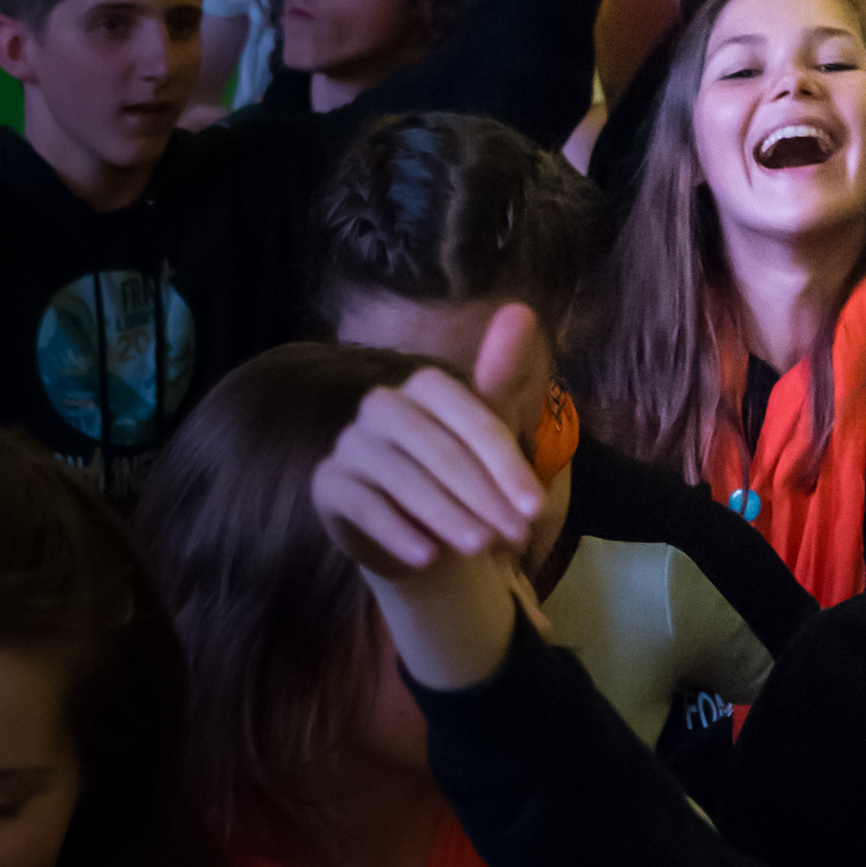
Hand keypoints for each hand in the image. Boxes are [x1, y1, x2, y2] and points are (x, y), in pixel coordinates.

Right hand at [313, 305, 547, 578]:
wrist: (429, 544)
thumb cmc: (472, 485)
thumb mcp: (499, 443)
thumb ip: (506, 381)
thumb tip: (520, 308)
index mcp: (429, 386)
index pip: (472, 420)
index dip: (507, 465)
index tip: (536, 508)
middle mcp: (383, 405)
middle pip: (439, 450)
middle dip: (482, 497)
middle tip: (515, 536)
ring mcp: (352, 442)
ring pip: (402, 478)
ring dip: (446, 516)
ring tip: (480, 548)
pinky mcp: (329, 483)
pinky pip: (363, 505)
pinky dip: (397, 532)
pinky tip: (426, 558)